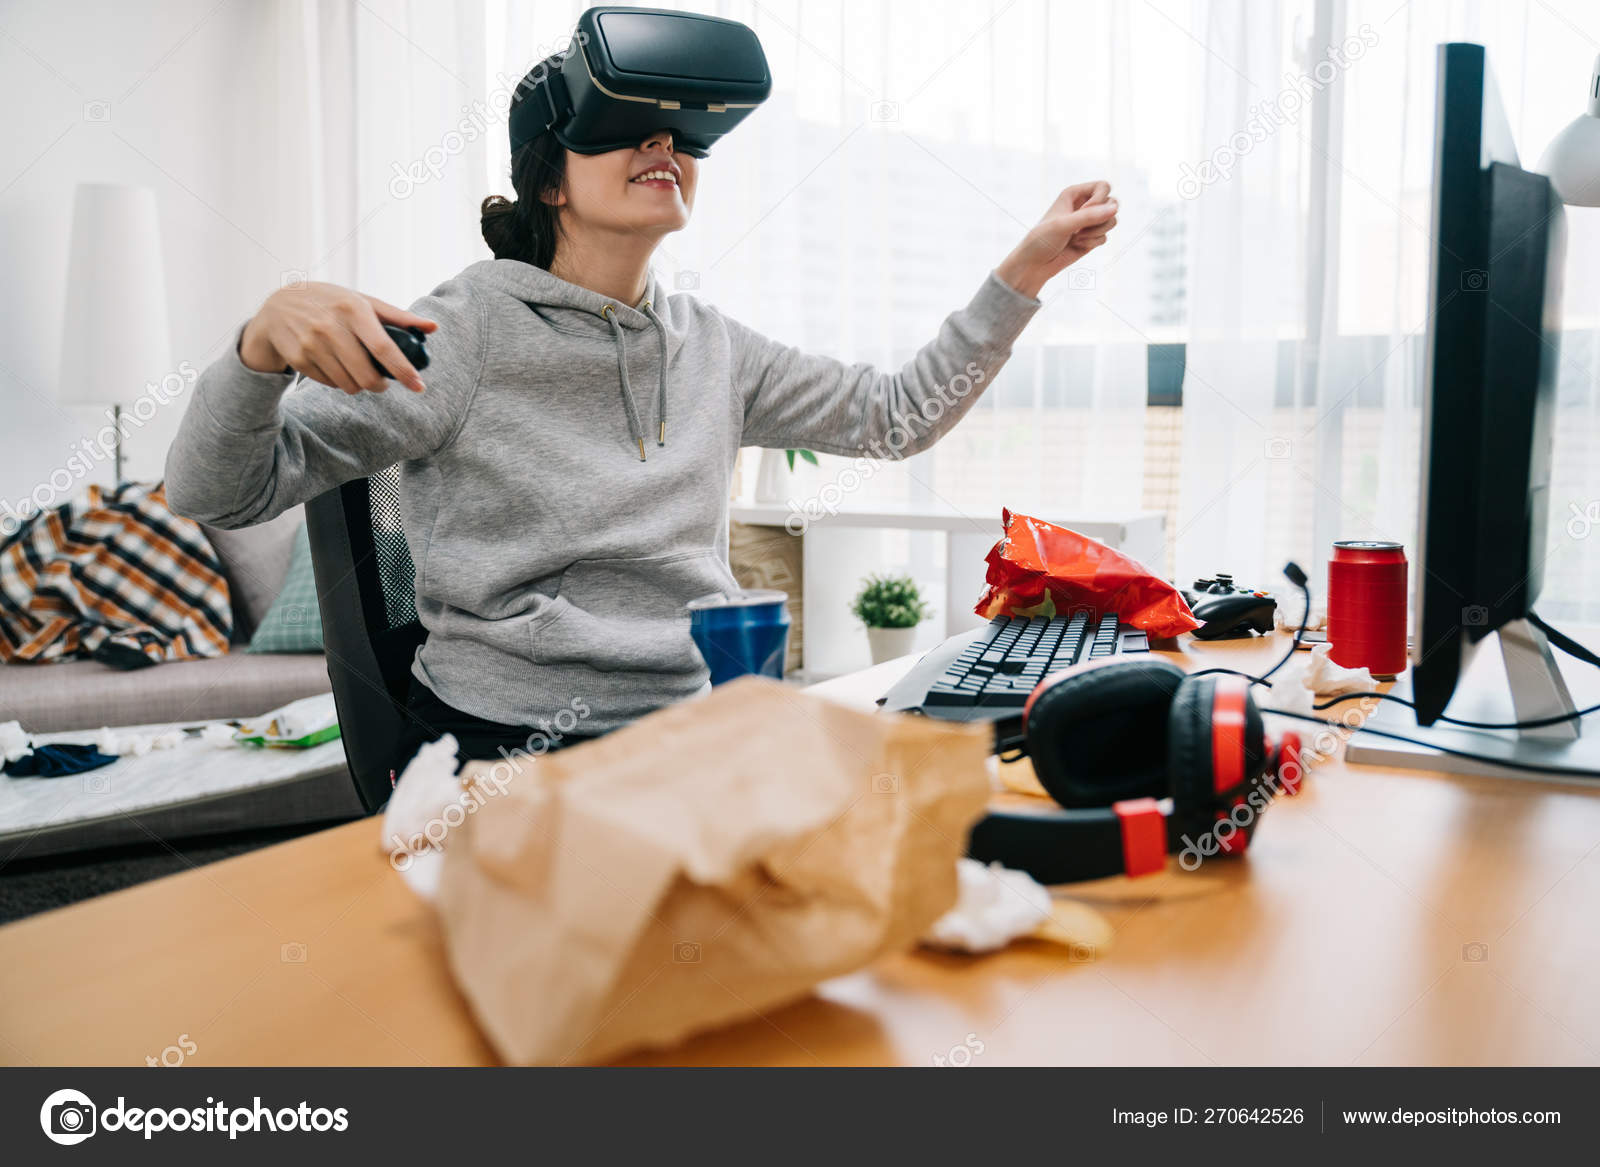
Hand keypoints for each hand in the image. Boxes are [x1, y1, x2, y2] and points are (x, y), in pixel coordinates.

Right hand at [238, 282, 436, 393]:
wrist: (277, 307)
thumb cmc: (329, 303)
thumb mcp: (361, 301)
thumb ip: (397, 316)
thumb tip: (432, 327)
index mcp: (352, 309)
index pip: (383, 347)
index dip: (403, 370)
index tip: (419, 386)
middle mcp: (330, 327)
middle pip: (366, 376)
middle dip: (380, 385)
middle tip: (381, 382)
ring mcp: (311, 344)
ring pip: (349, 385)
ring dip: (359, 385)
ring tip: (356, 370)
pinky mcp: (298, 359)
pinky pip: (330, 384)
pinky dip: (338, 381)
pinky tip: (333, 365)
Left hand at [994, 181, 1119, 298]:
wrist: (1034, 265)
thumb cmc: (1042, 240)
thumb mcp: (1063, 225)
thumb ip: (1089, 216)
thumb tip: (1115, 209)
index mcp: (1074, 193)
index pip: (1104, 186)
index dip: (1099, 200)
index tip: (1085, 212)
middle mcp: (1084, 205)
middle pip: (1112, 203)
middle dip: (1100, 219)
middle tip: (1081, 228)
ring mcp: (1089, 222)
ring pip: (1112, 221)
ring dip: (1096, 232)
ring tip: (1076, 238)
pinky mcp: (1092, 238)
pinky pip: (1105, 237)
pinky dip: (1092, 243)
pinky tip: (1076, 246)